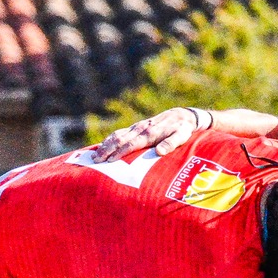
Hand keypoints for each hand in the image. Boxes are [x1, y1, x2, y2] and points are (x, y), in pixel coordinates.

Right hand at [88, 108, 203, 162]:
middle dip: (107, 150)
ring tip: (95, 156)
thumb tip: (160, 152)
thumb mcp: (181, 137)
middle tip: (96, 161)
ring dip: (105, 145)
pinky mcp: (136, 127)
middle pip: (120, 139)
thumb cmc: (182, 129)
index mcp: (150, 133)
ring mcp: (137, 127)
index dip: (119, 153)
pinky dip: (109, 139)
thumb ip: (171, 143)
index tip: (109, 161)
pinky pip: (120, 133)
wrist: (182, 116)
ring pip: (117, 135)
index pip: (131, 144)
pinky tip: (102, 146)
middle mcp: (141, 129)